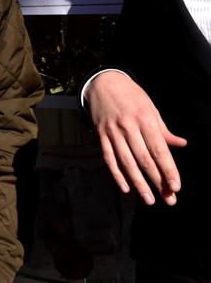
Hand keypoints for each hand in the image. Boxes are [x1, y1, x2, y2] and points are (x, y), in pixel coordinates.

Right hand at [84, 71, 185, 204]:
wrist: (103, 83)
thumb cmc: (132, 96)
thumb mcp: (151, 108)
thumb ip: (163, 129)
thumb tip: (181, 144)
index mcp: (145, 120)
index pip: (159, 150)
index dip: (168, 169)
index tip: (176, 186)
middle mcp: (129, 127)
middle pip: (144, 159)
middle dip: (157, 181)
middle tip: (168, 199)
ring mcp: (113, 132)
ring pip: (127, 162)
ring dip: (138, 183)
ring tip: (148, 199)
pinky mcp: (101, 135)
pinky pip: (109, 158)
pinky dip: (117, 174)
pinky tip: (125, 187)